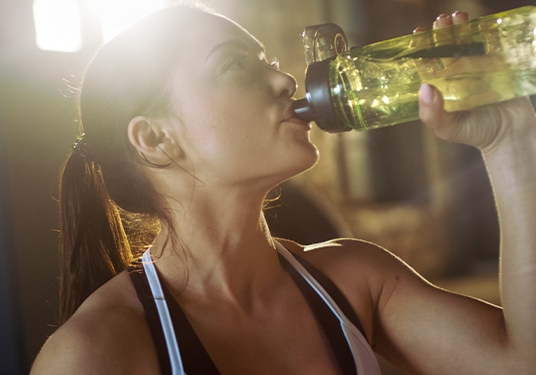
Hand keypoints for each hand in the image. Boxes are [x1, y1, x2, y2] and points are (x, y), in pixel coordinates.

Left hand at [417, 12, 535, 152]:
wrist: (510, 135)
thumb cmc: (475, 132)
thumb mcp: (448, 129)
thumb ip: (432, 114)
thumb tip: (424, 88)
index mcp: (441, 86)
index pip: (428, 63)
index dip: (421, 48)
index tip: (417, 34)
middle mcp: (458, 73)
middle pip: (447, 47)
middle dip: (443, 32)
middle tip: (441, 21)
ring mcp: (479, 67)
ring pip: (468, 41)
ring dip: (463, 28)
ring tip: (459, 16)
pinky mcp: (500, 64)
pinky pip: (494, 43)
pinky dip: (490, 31)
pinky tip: (485, 23)